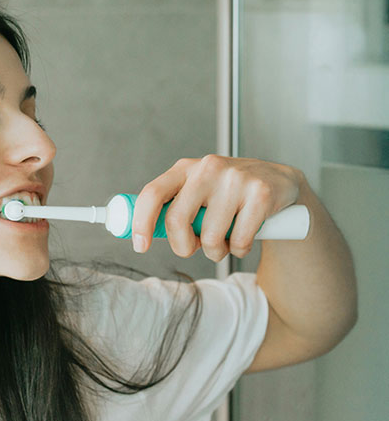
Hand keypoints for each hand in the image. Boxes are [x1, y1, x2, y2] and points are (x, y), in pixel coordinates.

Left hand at [131, 154, 302, 259]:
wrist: (279, 182)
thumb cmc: (227, 194)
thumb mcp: (196, 191)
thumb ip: (172, 207)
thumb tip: (141, 235)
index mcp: (184, 168)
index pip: (152, 194)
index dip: (141, 223)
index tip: (140, 246)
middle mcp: (207, 168)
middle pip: (177, 220)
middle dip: (182, 246)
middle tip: (192, 248)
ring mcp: (235, 179)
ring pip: (210, 237)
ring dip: (215, 252)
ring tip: (224, 240)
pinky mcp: (260, 193)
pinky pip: (239, 241)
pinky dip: (239, 250)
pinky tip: (244, 237)